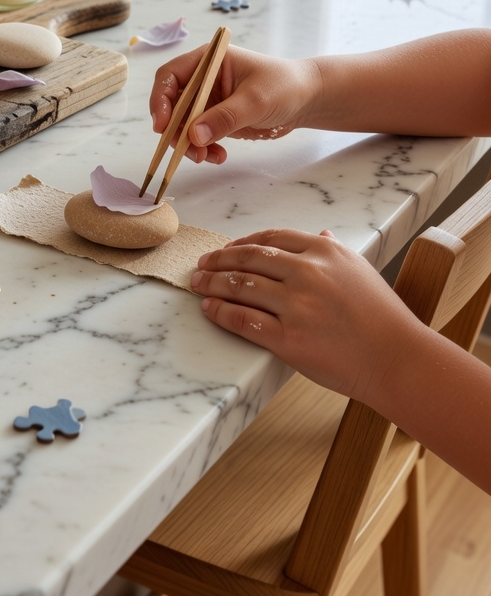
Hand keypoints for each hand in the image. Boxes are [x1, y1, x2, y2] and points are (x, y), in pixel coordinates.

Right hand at [149, 45, 318, 164]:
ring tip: (207, 157)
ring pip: (183, 125)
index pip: (170, 76)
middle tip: (188, 150)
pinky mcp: (215, 119)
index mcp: (208, 61)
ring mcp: (208, 100)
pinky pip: (197, 136)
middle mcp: (203, 79)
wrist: (307, 100)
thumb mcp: (255, 100)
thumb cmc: (284, 87)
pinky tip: (218, 156)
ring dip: (189, 144)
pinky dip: (202, 149)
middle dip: (176, 129)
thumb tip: (193, 135)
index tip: (162, 125)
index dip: (160, 99)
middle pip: (172, 104)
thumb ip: (224, 117)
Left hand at [190, 228, 425, 402]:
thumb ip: (335, 252)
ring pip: (239, 286)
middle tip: (201, 265)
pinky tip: (208, 308)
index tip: (225, 249)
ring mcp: (296, 306)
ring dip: (211, 283)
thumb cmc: (382, 317)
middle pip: (248, 258)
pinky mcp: (288, 339)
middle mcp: (308, 273)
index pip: (270, 238)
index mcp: (325, 252)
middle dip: (218, 260)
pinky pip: (242, 320)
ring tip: (198, 285)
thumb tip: (319, 235)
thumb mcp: (361, 271)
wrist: (397, 359)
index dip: (241, 243)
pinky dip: (219, 312)